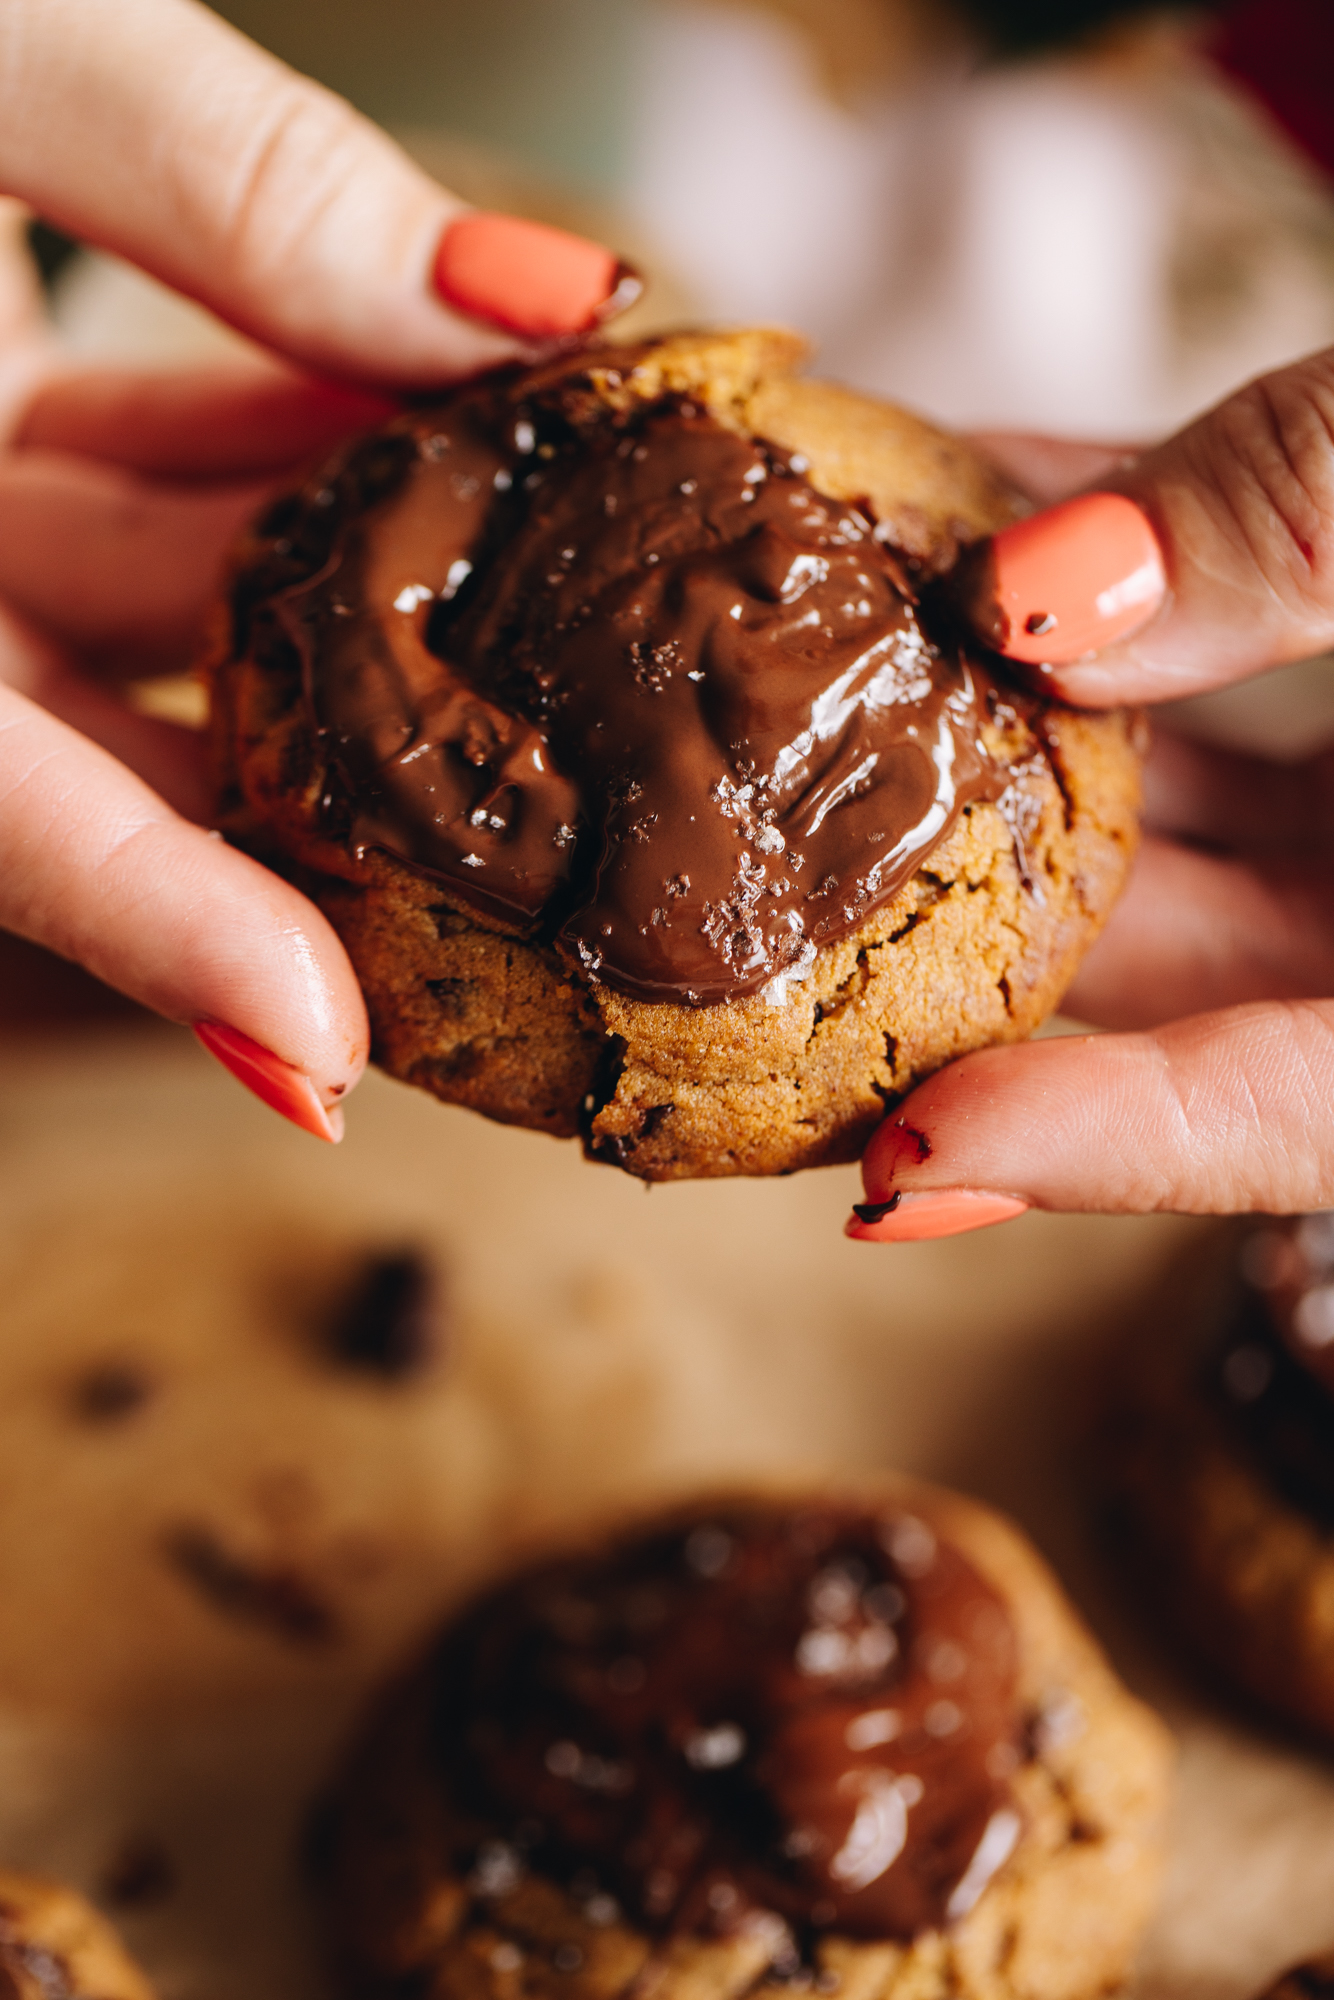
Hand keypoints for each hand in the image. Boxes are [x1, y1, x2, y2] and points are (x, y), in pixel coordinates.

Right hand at [0, 0, 630, 1138]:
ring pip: (124, 628)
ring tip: (534, 599)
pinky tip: (405, 416)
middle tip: (517, 852)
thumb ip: (242, 184)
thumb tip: (543, 303)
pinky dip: (257, 470)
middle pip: (88, 764)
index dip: (157, 937)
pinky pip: (113, 502)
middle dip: (298, 796)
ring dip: (320, 603)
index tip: (326, 1061)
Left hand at [850, 347, 1333, 1238]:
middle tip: (758, 899)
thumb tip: (1032, 594)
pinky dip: (1110, 606)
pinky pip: (1226, 693)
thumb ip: (1315, 521)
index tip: (898, 1175)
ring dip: (1003, 741)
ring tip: (809, 672)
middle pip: (1178, 972)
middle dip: (970, 925)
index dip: (1101, 1150)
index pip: (1293, 1115)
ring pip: (1176, 824)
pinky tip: (967, 517)